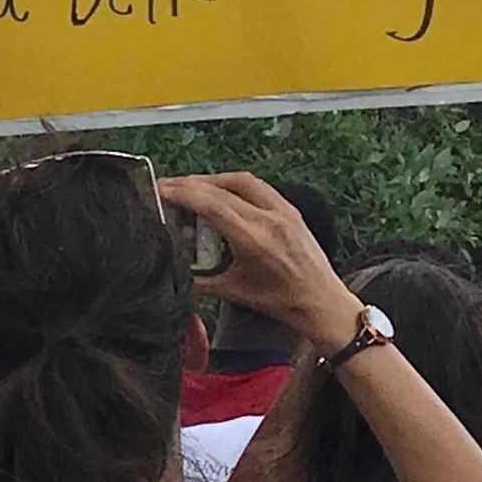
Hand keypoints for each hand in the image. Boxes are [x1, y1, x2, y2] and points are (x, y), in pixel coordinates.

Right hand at [161, 173, 357, 344]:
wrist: (321, 302)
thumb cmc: (282, 301)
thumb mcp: (233, 291)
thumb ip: (199, 280)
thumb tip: (172, 270)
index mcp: (254, 239)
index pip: (211, 204)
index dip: (182, 193)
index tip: (161, 189)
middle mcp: (269, 219)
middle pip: (222, 187)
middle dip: (191, 183)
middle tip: (169, 186)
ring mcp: (282, 210)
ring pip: (241, 181)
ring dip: (213, 180)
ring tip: (193, 187)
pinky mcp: (290, 210)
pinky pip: (258, 186)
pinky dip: (234, 184)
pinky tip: (222, 192)